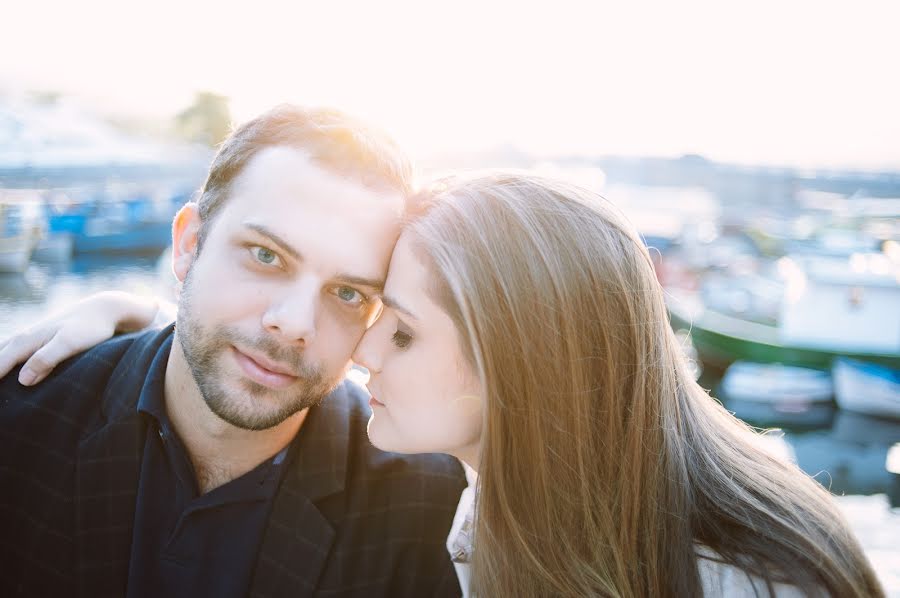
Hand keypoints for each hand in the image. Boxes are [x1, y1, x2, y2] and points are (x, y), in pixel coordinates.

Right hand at [0, 291, 159, 385]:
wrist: (105, 308)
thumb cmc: (90, 327)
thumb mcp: (69, 343)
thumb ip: (45, 359)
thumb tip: (22, 380)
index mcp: (29, 339)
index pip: (2, 361)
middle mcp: (27, 335)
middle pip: (0, 354)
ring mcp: (34, 334)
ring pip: (6, 348)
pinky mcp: (43, 336)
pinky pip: (16, 347)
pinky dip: (7, 355)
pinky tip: (9, 363)